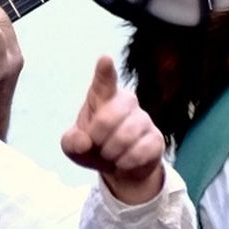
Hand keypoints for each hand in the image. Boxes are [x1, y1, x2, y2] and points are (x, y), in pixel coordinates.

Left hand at [61, 56, 166, 206]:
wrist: (119, 168)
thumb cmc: (94, 148)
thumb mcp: (74, 147)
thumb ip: (72, 142)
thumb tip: (85, 142)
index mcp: (102, 97)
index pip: (104, 80)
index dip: (104, 70)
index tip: (105, 59)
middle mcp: (126, 102)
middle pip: (107, 119)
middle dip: (97, 139)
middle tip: (97, 145)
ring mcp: (144, 119)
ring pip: (124, 137)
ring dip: (111, 153)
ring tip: (110, 154)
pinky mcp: (156, 138)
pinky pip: (139, 151)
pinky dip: (125, 162)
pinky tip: (124, 161)